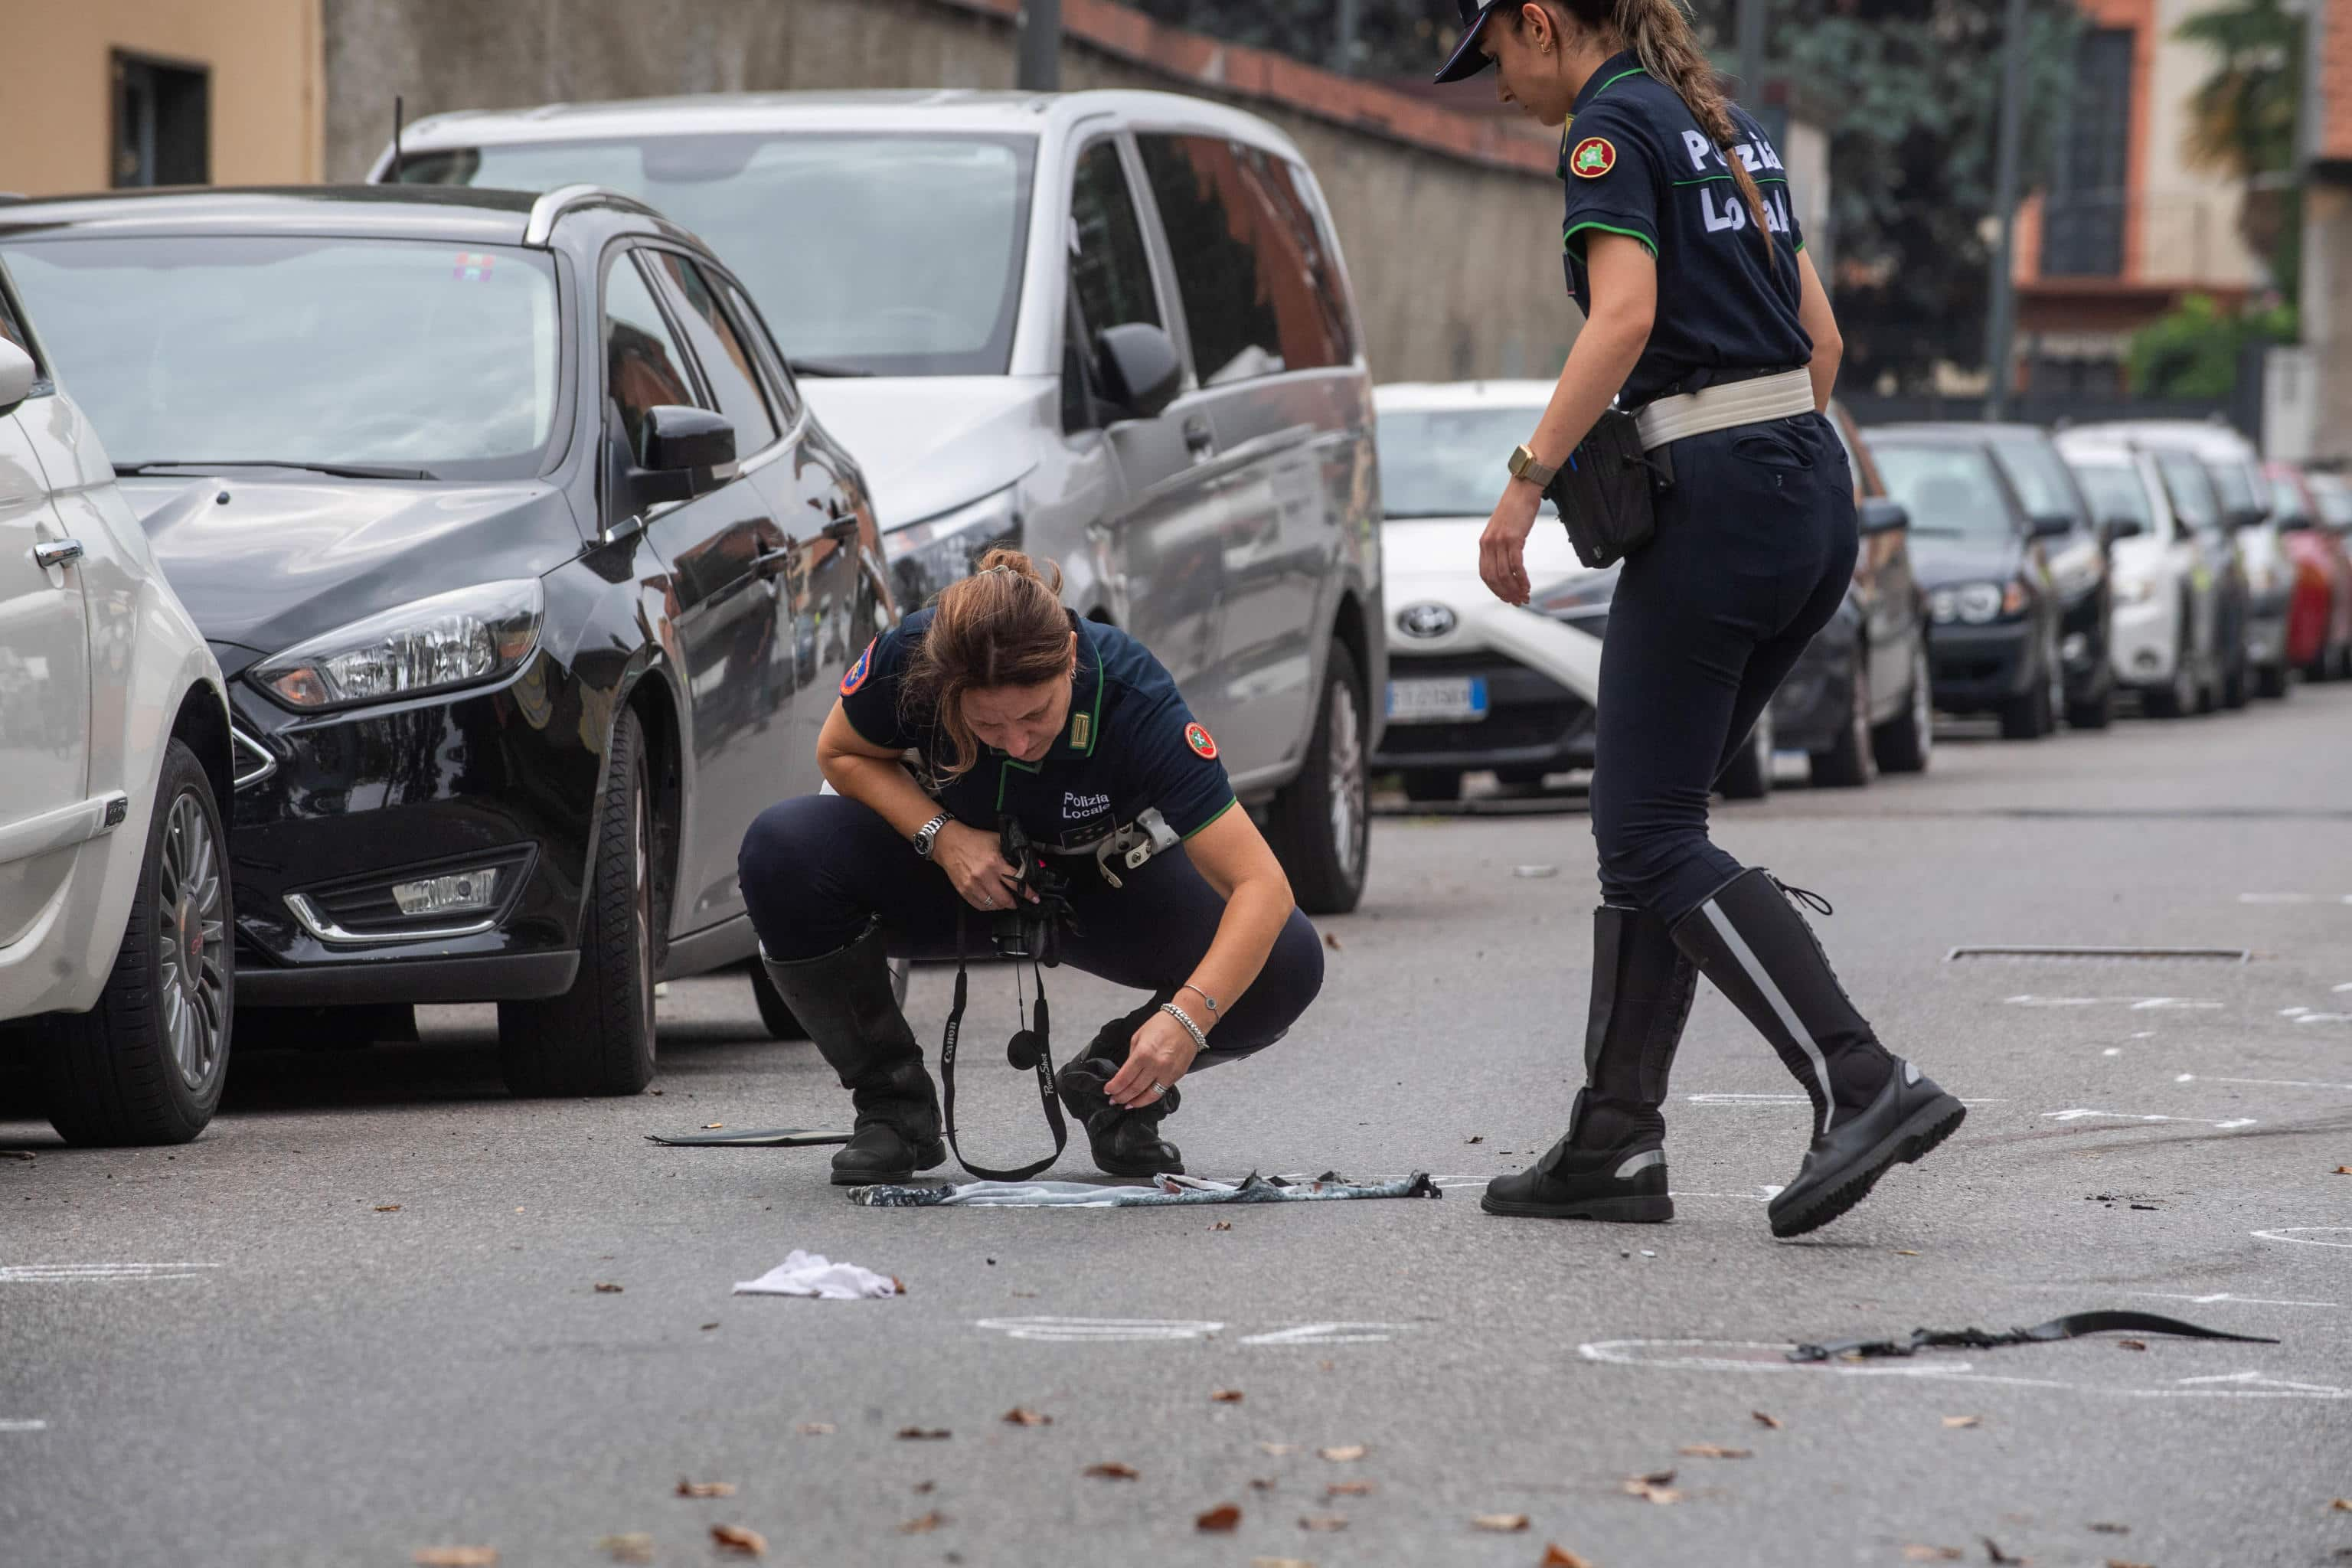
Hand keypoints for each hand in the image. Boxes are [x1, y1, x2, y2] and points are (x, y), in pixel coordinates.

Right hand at [932, 821, 1029, 911]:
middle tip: (1018, 901)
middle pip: (1005, 899)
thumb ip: (1014, 850)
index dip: (1028, 892)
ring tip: (1004, 901)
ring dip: (1002, 905)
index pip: (1017, 882)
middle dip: (1015, 903)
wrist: (949, 842)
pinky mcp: (963, 890)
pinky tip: (992, 902)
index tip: (1034, 898)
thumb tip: (1032, 860)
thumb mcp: (997, 839)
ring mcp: (972, 885)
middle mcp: (984, 875)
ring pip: (993, 905)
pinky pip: (980, 906)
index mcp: (995, 862)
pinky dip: (988, 906)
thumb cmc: (974, 840)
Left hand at [1104, 1007, 1201, 1109]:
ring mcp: (1168, 1073)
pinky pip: (1161, 1091)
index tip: (1108, 1090)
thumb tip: (1126, 1072)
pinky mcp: (1177, 1076)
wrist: (1187, 1022)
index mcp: (1143, 1053)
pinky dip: (1150, 1097)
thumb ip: (1132, 1056)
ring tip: (1127, 1105)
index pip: (1124, 1078)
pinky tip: (1143, 1098)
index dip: (1114, 1087)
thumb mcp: (1138, 1036)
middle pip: (1135, 1089)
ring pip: (1149, 1096)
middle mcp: (1156, 1065)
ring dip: (1136, 1102)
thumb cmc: (1163, 1024)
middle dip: (1121, 1097)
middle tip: (1114, 1100)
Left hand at [1479, 481, 1543, 605]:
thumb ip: (1500, 546)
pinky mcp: (1513, 538)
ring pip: (1505, 574)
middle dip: (1506, 593)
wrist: (1522, 489)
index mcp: (1484, 543)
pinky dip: (1522, 578)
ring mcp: (1500, 541)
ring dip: (1515, 588)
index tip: (1506, 598)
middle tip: (1518, 601)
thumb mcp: (1501, 529)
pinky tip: (1527, 585)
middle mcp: (1489, 544)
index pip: (1485, 574)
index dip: (1495, 590)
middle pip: (1494, 578)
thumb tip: (1506, 564)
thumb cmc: (1515, 508)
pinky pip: (1516, 565)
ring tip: (1525, 596)